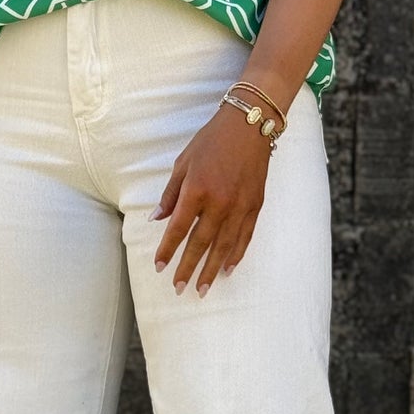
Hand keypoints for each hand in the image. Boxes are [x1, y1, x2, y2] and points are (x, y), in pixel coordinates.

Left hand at [152, 105, 269, 295]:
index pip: (179, 229)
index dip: (168, 249)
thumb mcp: (183, 163)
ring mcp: (240, 206)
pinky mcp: (256, 205)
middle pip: (201, 243)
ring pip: (224, 246)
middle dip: (189, 268)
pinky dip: (236, 255)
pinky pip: (245, 237)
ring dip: (212, 269)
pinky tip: (227, 269)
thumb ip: (171, 194)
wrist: (249, 125)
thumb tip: (157, 219)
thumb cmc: (211, 141)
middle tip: (179, 288)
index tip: (160, 267)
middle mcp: (219, 202)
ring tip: (203, 289)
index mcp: (197, 190)